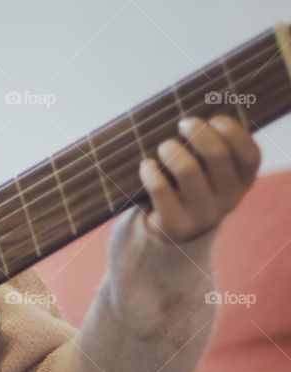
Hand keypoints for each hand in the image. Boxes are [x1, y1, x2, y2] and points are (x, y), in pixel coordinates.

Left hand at [137, 114, 260, 242]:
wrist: (174, 229)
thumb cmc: (192, 186)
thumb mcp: (211, 170)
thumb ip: (212, 148)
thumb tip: (193, 117)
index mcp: (242, 182)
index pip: (250, 155)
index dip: (233, 132)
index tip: (214, 119)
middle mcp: (229, 199)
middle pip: (217, 155)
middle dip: (197, 132)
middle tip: (183, 123)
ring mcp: (203, 215)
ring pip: (187, 170)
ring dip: (171, 149)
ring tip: (164, 146)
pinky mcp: (175, 224)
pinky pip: (160, 188)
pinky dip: (149, 171)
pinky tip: (146, 165)